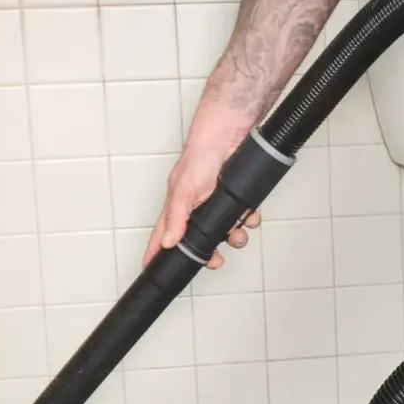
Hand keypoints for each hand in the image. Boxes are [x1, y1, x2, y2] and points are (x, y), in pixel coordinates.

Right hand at [143, 130, 261, 268]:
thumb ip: (176, 217)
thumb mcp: (184, 189)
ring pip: (225, 231)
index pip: (164, 234)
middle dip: (208, 253)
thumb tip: (167, 242)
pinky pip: (244, 217)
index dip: (157, 252)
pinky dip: (249, 220)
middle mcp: (197, 206)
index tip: (152, 269)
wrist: (231, 133)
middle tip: (215, 261)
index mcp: (178, 205)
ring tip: (238, 235)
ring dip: (234, 237)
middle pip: (198, 239)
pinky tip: (251, 216)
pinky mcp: (237, 198)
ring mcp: (217, 203)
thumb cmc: (201, 153)